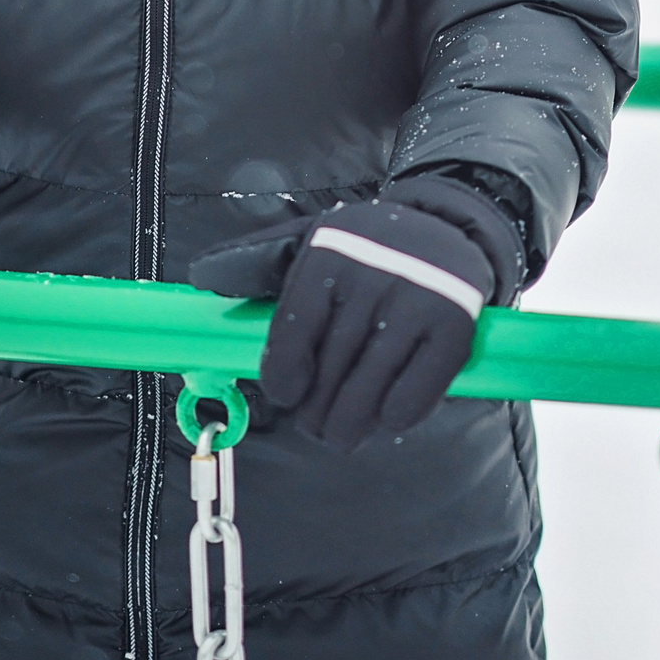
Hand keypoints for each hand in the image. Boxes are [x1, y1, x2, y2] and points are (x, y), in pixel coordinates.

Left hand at [189, 173, 520, 446]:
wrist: (448, 225)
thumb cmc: (365, 246)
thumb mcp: (311, 239)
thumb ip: (258, 262)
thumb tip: (204, 282)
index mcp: (329, 253)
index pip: (294, 332)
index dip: (284, 377)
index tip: (287, 397)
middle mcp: (374, 273)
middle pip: (331, 367)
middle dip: (317, 411)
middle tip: (316, 428)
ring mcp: (419, 300)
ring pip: (369, 387)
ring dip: (351, 424)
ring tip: (342, 435)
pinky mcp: (455, 326)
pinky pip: (415, 392)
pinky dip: (396, 415)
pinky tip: (386, 417)